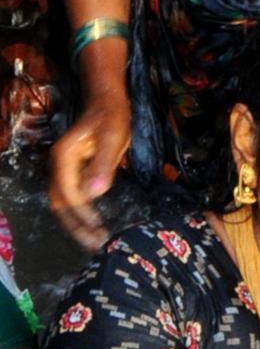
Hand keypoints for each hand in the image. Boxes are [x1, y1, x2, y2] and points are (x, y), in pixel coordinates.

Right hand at [49, 89, 130, 249]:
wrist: (106, 102)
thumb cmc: (111, 118)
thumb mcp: (112, 139)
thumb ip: (103, 165)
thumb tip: (94, 194)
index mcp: (64, 158)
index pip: (68, 194)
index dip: (82, 215)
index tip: (98, 230)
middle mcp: (59, 166)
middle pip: (59, 204)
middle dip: (76, 227)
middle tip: (97, 245)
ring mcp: (64, 171)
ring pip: (63, 204)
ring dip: (77, 225)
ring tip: (97, 242)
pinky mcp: (72, 174)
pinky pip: (71, 200)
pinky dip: (80, 216)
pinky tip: (95, 227)